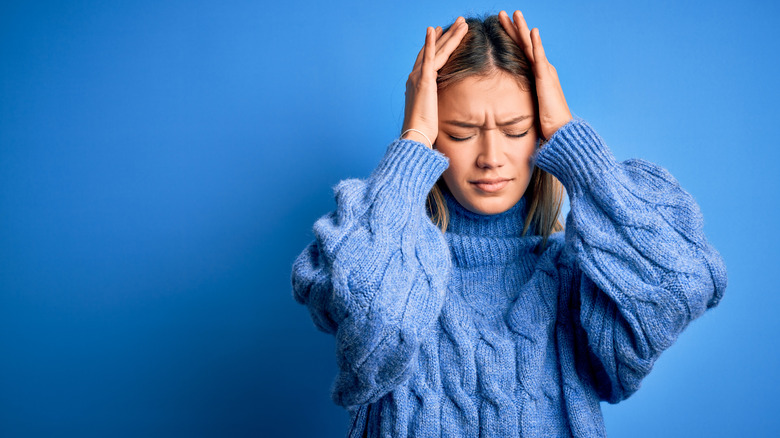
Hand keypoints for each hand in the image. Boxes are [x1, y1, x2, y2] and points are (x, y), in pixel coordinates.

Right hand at [402, 17, 468, 147]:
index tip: (442, 33)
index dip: (436, 45)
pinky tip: (434, 29)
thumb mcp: (432, 114)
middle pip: (433, 50)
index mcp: (418, 85)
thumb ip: (436, 105)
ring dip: (449, 35)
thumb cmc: (424, 131)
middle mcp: (415, 77)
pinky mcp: (423, 80)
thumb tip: (442, 109)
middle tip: (458, 22)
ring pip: (437, 50)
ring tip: (461, 22)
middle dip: (446, 36)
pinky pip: (429, 57)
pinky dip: (431, 42)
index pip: (429, 59)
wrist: (416, 136)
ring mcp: (418, 77)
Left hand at [498, 10, 571, 140]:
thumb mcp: (528, 106)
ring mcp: (545, 72)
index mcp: (537, 75)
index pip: (521, 52)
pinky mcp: (546, 79)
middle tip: (503, 13)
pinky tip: (533, 32)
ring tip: (515, 14)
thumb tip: (502, 103)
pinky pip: (540, 59)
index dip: (511, 38)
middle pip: (525, 44)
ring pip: (531, 46)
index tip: (501, 26)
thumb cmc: (545, 123)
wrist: (560, 131)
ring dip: (523, 29)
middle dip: (514, 27)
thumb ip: (519, 99)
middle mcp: (542, 69)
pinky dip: (536, 44)